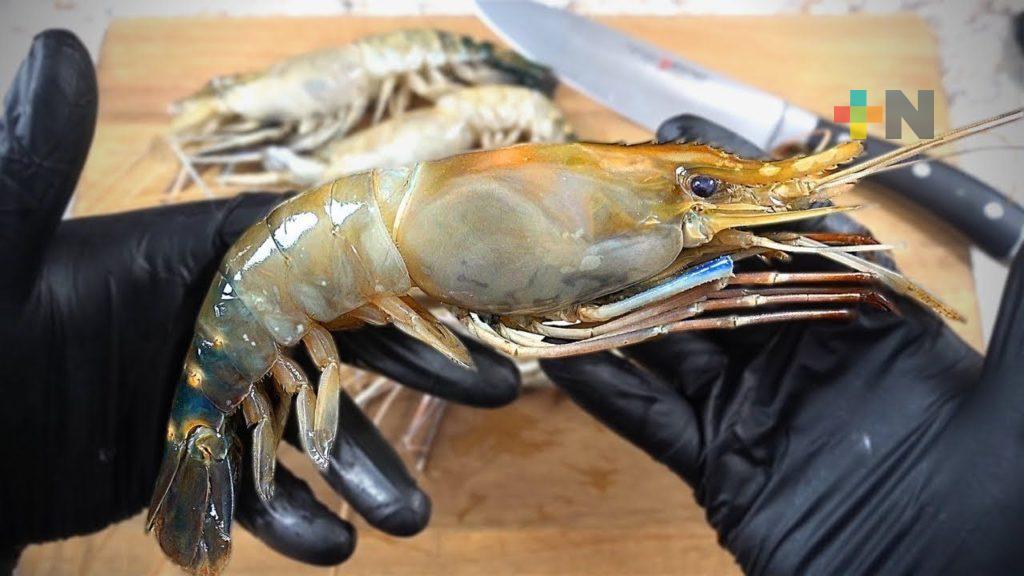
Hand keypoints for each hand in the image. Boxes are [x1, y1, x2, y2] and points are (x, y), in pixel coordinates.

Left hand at [0, 30, 519, 569]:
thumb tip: (62, 46)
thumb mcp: (0, 264)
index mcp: (185, 257)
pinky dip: (293, 518)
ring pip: (307, 425)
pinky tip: (328, 548)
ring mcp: (209, 394)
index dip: (388, 258)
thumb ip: (33, 167)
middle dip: (415, 364)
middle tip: (493, 391)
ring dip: (363, 468)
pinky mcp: (190, 458)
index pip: (308, 243)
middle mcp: (213, 318)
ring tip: (409, 517)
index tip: (462, 278)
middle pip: (336, 330)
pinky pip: (258, 488)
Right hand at [541, 115, 1023, 573]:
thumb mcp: (1017, 400)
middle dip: (662, 236)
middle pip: (718, 278)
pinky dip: (605, 387)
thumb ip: (1019, 303)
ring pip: (670, 341)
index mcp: (868, 324)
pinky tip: (562, 352)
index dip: (742, 187)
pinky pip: (649, 419)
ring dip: (619, 303)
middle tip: (605, 192)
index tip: (693, 142)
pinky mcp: (718, 466)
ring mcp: (754, 410)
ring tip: (565, 261)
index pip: (795, 235)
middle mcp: (801, 355)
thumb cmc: (997, 511)